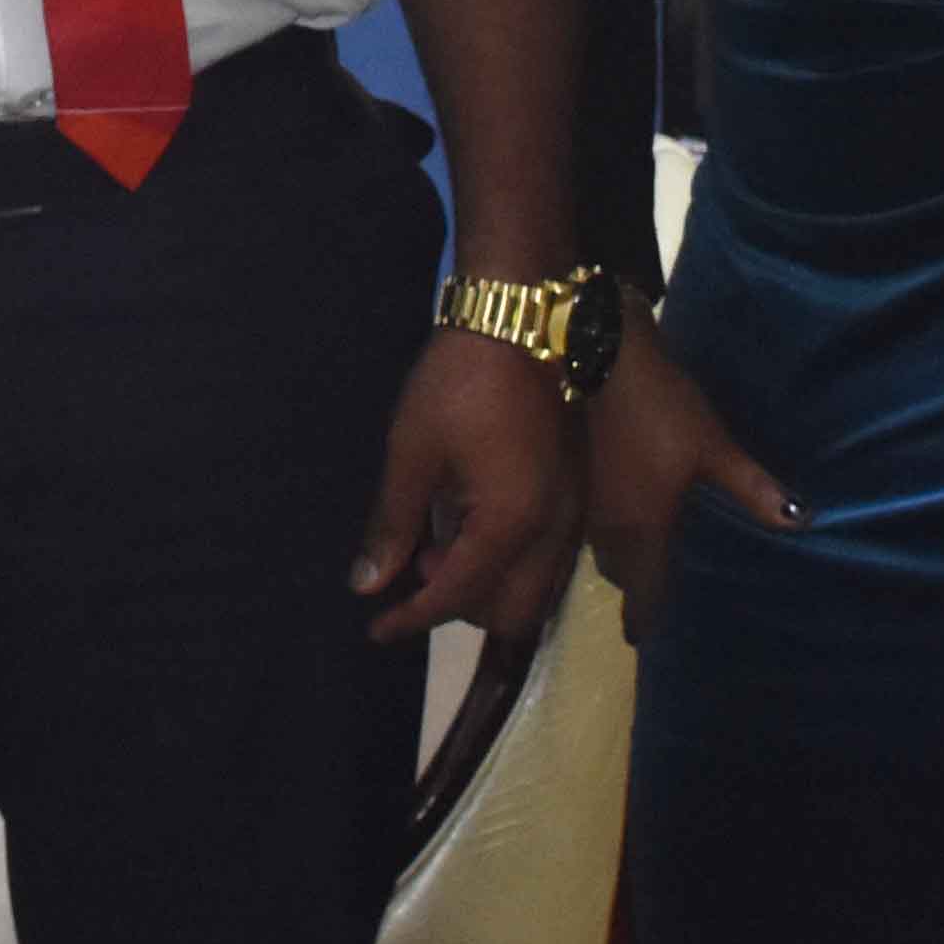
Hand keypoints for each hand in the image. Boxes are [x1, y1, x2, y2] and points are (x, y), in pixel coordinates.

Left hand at [355, 328, 578, 646]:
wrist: (524, 315)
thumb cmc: (461, 380)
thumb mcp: (413, 452)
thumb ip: (393, 525)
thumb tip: (367, 584)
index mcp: (512, 523)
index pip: (459, 596)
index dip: (412, 618)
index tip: (376, 628)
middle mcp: (555, 530)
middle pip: (512, 611)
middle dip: (460, 610)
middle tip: (412, 576)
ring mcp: (574, 511)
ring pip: (537, 586)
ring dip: (488, 586)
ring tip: (437, 545)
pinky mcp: (577, 490)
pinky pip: (548, 554)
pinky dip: (511, 561)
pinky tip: (471, 525)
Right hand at [581, 332, 788, 642]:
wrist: (598, 358)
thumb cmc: (660, 410)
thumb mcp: (714, 447)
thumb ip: (752, 488)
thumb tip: (800, 519)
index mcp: (642, 531)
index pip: (642, 594)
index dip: (645, 619)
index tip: (646, 636)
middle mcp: (610, 528)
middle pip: (621, 574)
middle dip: (638, 584)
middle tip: (658, 585)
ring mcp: (588, 502)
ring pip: (603, 548)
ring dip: (623, 555)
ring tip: (646, 551)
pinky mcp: (577, 475)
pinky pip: (594, 522)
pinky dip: (612, 527)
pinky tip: (628, 507)